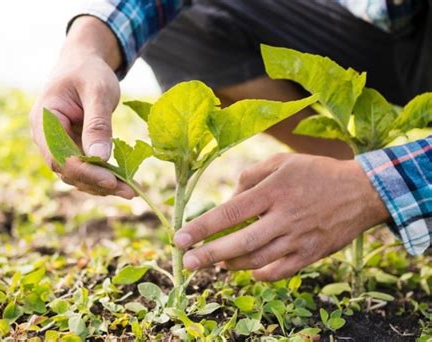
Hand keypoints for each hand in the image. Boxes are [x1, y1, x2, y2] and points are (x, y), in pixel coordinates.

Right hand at [29, 17, 134, 197]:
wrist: (84, 62)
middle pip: (68, 170)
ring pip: (77, 173)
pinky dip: (103, 175)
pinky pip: (86, 167)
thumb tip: (101, 158)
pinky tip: (124, 180)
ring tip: (130, 190)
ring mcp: (59, 143)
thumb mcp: (98, 91)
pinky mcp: (72, 146)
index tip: (112, 180)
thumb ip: (98, 124)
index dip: (84, 172)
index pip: (59, 157)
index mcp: (44, 121)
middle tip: (129, 191)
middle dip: (98, 183)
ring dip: (102, 184)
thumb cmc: (89, 71)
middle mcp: (47, 137)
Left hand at [174, 153, 389, 280]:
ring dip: (231, 264)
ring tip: (216, 262)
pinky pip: (280, 272)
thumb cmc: (316, 173)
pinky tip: (248, 271)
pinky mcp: (311, 254)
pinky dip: (259, 274)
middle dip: (208, 255)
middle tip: (187, 262)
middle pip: (239, 243)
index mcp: (273, 191)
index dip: (201, 228)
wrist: (360, 192)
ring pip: (257, 260)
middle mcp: (284, 217)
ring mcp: (298, 238)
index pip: (229, 213)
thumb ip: (250, 177)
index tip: (180, 238)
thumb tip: (228, 201)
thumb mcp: (282, 162)